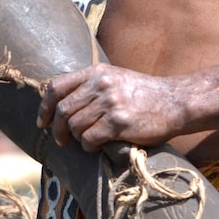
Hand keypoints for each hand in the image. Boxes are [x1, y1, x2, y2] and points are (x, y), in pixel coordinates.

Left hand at [37, 63, 175, 151]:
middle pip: (63, 110)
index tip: (43, 122)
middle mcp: (100, 84)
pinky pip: (90, 138)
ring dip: (77, 138)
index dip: (45, 107)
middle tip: (61, 140)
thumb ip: (90, 85)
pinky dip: (88, 147)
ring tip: (86, 141)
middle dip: (57, 129)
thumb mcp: (115, 78)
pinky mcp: (119, 122)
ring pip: (75, 126)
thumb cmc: (144, 94)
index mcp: (96, 72)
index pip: (56, 87)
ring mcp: (110, 102)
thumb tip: (60, 102)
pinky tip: (96, 147)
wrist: (175, 102)